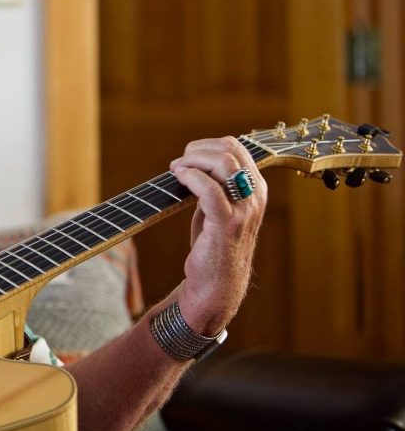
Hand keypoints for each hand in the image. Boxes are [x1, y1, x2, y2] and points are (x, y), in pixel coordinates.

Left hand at [169, 137, 267, 334]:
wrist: (216, 285)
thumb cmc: (214, 244)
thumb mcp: (218, 207)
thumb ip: (213, 184)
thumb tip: (191, 160)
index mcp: (255, 187)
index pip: (236, 146)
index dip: (205, 146)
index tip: (185, 158)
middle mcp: (255, 195)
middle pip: (230, 149)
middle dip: (197, 150)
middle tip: (178, 164)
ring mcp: (243, 210)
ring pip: (223, 164)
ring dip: (192, 161)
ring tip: (175, 170)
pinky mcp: (227, 224)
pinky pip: (210, 189)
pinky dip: (191, 177)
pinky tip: (179, 179)